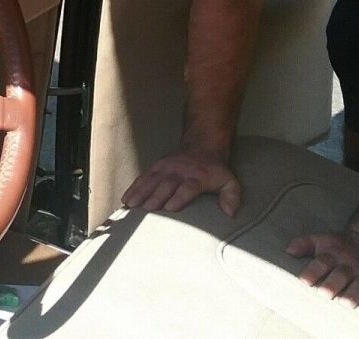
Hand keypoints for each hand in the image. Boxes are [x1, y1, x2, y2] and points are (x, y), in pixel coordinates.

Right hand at [121, 147, 241, 215]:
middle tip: (147, 210)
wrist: (202, 145)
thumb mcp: (229, 181)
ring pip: (151, 180)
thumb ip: (232, 196)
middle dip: (156, 196)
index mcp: (197, 176)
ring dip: (140, 192)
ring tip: (131, 205)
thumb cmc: (214, 170)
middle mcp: (180, 171)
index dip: (179, 196)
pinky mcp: (156, 167)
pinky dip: (134, 188)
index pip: (188, 187)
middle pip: (166, 184)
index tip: (170, 208)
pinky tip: (126, 199)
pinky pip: (143, 177)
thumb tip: (230, 213)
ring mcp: (165, 168)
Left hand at [285, 229, 358, 312]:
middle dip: (333, 285)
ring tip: (346, 304)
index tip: (304, 281)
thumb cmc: (337, 246)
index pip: (322, 262)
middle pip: (341, 275)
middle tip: (325, 294)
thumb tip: (288, 251)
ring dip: (354, 295)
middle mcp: (349, 264)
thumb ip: (303, 244)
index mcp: (333, 254)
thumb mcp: (319, 240)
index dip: (313, 271)